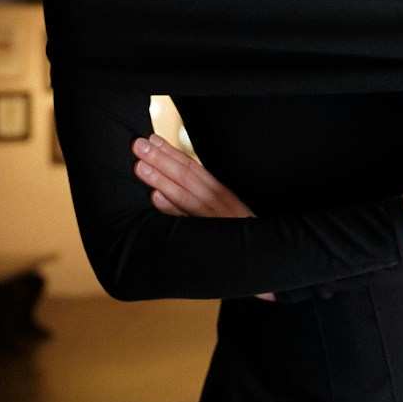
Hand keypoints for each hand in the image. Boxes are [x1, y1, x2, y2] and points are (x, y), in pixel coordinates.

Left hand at [131, 135, 275, 299]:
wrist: (265, 262)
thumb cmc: (240, 235)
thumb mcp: (227, 212)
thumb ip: (202, 198)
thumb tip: (164, 189)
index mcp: (220, 193)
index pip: (192, 168)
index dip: (170, 153)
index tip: (151, 139)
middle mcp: (218, 203)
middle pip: (186, 176)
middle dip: (160, 159)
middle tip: (137, 144)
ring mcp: (214, 221)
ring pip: (184, 195)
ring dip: (161, 179)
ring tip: (140, 167)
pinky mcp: (211, 239)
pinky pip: (187, 224)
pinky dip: (171, 210)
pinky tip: (155, 198)